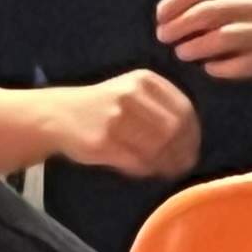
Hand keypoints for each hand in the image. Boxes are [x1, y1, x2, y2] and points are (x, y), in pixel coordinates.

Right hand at [58, 68, 201, 176]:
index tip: (193, 150)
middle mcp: (132, 95)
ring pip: (158, 147)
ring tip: (164, 171)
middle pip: (174, 129)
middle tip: (182, 166)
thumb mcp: (132, 92)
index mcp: (144, 80)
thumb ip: (160, 107)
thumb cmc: (101, 107)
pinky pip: (137, 161)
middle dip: (183, 152)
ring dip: (165, 163)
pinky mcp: (103, 141)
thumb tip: (191, 142)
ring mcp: (116, 117)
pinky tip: (145, 171)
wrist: (58, 114)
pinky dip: (146, 170)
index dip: (193, 134)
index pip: (184, 109)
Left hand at [155, 0, 251, 92]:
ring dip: (197, 47)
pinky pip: (237, 65)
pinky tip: (210, 68)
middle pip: (208, 12)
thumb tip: (162, 22)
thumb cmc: (248, 26)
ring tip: (181, 53)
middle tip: (162, 37)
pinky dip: (219, 67)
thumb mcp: (229, 6)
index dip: (176, 1)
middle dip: (181, 24)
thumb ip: (199, 8)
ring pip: (223, 38)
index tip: (159, 17)